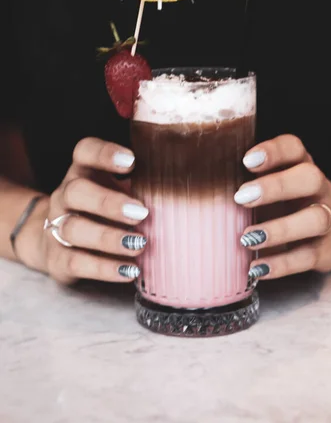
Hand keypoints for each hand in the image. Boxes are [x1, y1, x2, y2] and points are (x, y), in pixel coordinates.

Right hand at [17, 138, 148, 283]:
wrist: (54, 241)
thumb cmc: (101, 211)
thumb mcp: (118, 190)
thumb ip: (142, 186)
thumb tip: (184, 187)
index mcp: (83, 172)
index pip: (85, 151)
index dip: (104, 154)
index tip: (131, 161)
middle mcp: (65, 196)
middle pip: (76, 191)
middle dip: (108, 202)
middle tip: (141, 214)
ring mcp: (56, 227)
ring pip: (74, 228)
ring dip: (109, 238)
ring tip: (139, 244)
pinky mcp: (57, 259)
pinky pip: (76, 262)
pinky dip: (104, 268)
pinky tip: (130, 270)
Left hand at [236, 135, 330, 279]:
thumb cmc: (286, 204)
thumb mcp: (271, 187)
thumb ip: (245, 182)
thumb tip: (200, 186)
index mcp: (301, 166)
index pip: (294, 149)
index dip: (273, 151)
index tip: (246, 161)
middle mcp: (319, 189)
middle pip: (310, 178)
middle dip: (277, 187)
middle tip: (241, 197)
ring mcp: (329, 219)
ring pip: (315, 219)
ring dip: (280, 229)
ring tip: (247, 239)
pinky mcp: (328, 251)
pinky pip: (309, 256)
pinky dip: (282, 264)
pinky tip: (257, 268)